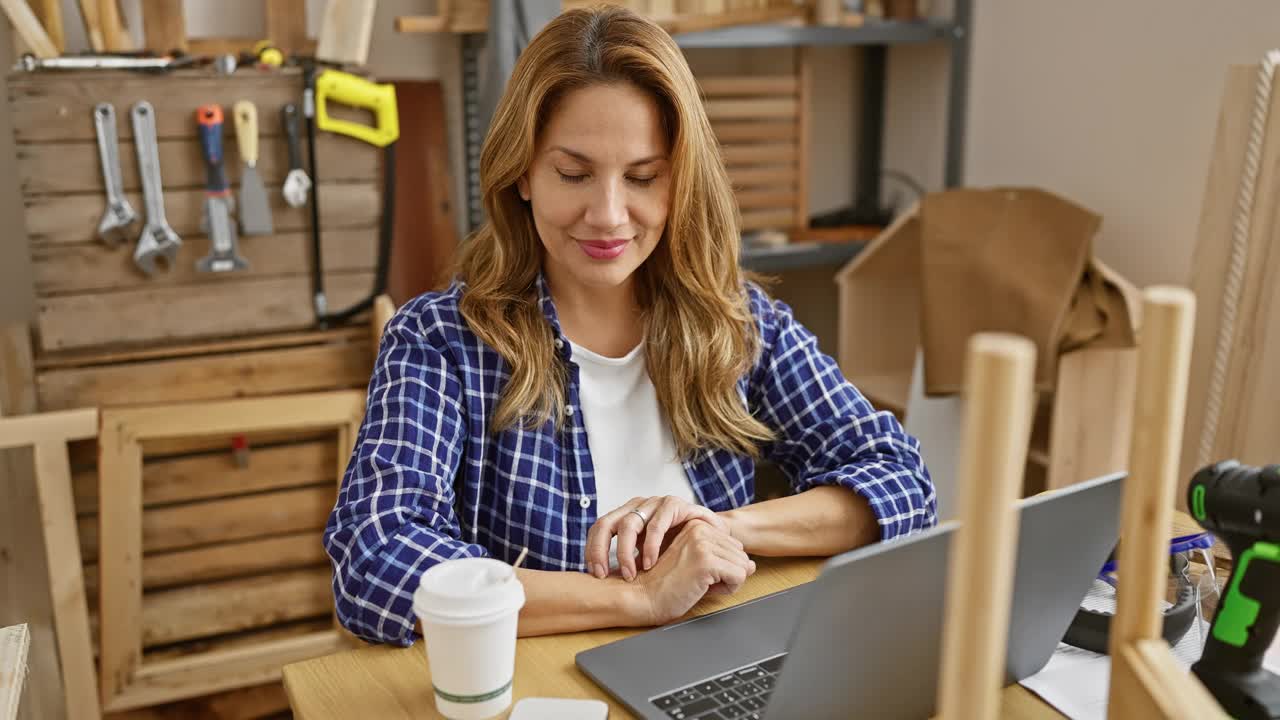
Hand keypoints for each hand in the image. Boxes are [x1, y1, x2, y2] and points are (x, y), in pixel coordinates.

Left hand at [586, 495, 730, 579]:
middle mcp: (638, 506)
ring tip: (629, 575)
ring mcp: (655, 503)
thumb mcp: (649, 557)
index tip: (595, 574)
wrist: (716, 538)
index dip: (592, 550)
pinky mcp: (675, 504)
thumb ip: (630, 563)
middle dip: (600, 550)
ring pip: (628, 523)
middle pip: (606, 523)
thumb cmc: (682, 550)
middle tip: (603, 574)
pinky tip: (650, 563)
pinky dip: (651, 545)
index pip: (599, 528)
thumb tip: (601, 583)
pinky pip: (657, 523)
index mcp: (627, 516)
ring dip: (625, 552)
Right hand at [632, 519, 755, 625]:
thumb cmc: (662, 585)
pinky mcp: (706, 559)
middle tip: (696, 580)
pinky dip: (725, 589)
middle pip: (741, 556)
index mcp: (696, 525)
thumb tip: (753, 565)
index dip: (720, 569)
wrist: (640, 597)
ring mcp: (703, 542)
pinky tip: (700, 587)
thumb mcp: (698, 567)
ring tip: (696, 583)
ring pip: (743, 567)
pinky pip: (740, 577)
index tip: (694, 573)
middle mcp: (700, 528)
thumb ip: (724, 561)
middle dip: (726, 575)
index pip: (735, 548)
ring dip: (725, 583)